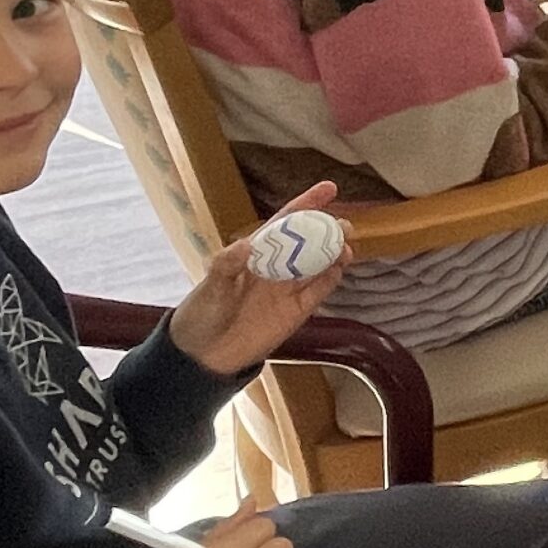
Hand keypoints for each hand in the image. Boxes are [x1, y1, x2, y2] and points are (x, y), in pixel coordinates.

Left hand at [169, 182, 351, 375]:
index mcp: (256, 254)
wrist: (202, 357)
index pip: (285, 222)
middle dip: (329, 229)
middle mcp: (276, 267)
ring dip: (335, 253)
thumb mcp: (209, 287)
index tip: (329, 189)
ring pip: (319, 264)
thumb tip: (247, 243)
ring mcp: (288, 289)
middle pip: (309, 241)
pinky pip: (319, 291)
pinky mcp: (296, 312)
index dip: (307, 204)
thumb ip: (226, 265)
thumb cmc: (200, 315)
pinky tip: (340, 268)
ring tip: (346, 247)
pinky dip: (332, 278)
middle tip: (344, 226)